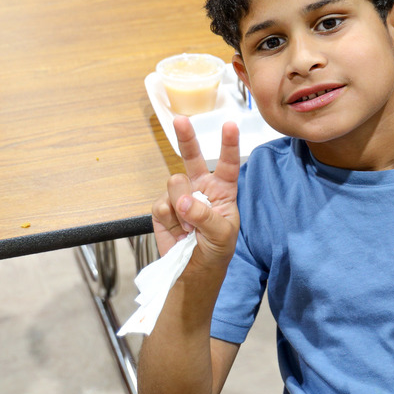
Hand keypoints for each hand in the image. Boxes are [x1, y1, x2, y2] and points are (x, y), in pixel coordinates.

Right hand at [152, 116, 240, 268]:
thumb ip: (205, 216)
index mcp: (223, 190)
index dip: (229, 144)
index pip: (227, 164)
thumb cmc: (215, 251)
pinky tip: (178, 231)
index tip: (231, 125)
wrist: (193, 272)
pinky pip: (161, 204)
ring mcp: (180, 196)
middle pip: (192, 157)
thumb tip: (183, 201)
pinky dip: (169, 220)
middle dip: (186, 138)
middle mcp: (201, 187)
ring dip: (181, 207)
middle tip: (180, 120)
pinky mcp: (163, 208)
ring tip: (190, 227)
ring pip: (175, 184)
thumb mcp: (221, 235)